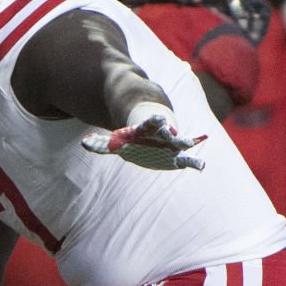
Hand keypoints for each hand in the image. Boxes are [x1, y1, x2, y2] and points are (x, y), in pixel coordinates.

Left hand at [81, 114, 206, 170]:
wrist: (154, 129)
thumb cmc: (133, 136)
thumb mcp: (117, 140)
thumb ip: (101, 143)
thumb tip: (84, 143)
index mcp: (145, 130)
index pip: (150, 124)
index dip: (154, 122)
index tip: (159, 119)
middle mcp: (160, 135)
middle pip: (165, 132)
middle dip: (168, 132)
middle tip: (173, 130)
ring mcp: (170, 145)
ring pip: (179, 143)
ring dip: (184, 143)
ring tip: (189, 144)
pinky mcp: (175, 156)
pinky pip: (186, 160)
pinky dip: (194, 163)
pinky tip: (201, 166)